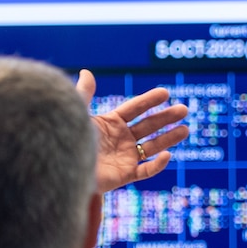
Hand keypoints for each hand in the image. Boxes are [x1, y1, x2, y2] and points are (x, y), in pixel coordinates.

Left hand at [75, 69, 190, 191]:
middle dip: (166, 118)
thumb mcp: (77, 115)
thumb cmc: (66, 141)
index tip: (165, 93)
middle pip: (148, 126)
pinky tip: (167, 155)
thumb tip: (87, 72)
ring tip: (185, 130)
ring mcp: (124, 157)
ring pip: (152, 147)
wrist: (61, 168)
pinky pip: (145, 170)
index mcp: (111, 123)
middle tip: (184, 110)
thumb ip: (83, 94)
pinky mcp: (124, 175)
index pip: (135, 109)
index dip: (150, 100)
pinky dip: (157, 165)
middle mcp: (120, 139)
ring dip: (169, 138)